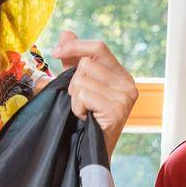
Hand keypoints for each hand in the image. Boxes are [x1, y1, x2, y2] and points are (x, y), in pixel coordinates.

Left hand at [51, 30, 137, 155]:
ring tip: (84, 112)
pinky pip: (83, 95)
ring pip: (82, 79)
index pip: (99, 47)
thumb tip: (67, 33)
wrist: (90, 153)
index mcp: (121, 75)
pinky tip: (86, 118)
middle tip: (79, 102)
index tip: (57, 51)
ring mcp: (125, 97)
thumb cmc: (84, 120)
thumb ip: (73, 61)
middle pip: (87, 63)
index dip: (75, 45)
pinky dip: (77, 107)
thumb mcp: (78, 87)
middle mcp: (128, 84)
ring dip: (74, 98)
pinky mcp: (117, 109)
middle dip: (73, 82)